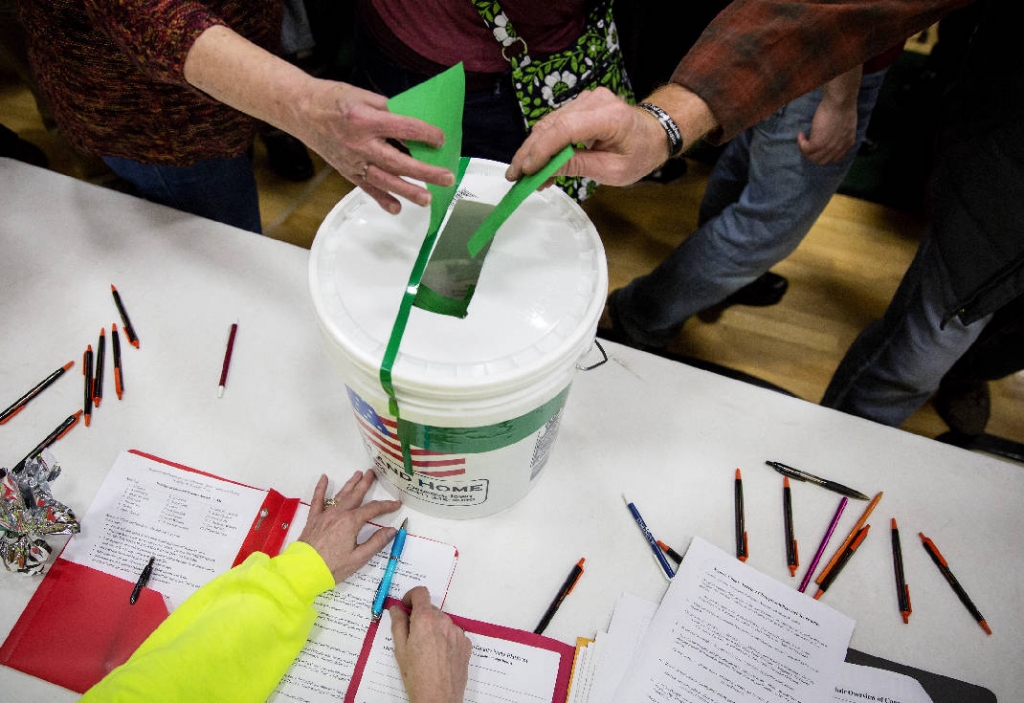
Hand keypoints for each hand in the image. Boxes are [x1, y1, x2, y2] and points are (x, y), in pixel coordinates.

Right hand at [293, 79, 455, 213]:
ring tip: (428, 198)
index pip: (403, 129)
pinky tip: (397, 208)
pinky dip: (382, 199)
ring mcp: (353, 161)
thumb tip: (412, 122)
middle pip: (399, 162)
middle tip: (447, 178)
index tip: (441, 139)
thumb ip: (388, 110)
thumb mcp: (362, 95)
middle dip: (425, 171)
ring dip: (409, 191)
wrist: (300, 110)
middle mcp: (359, 144)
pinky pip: (367, 188)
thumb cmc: (332, 99)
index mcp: (365, 120)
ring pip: (385, 180)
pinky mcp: (347, 171)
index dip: (425, 134)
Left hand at [297, 471, 401, 582]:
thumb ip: (376, 543)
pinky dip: (321, 488)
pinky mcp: (313, 519)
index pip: (373, 509)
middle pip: (355, 496)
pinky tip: (324, 478)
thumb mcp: (358, 558)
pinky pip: (318, 499)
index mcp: (351, 522)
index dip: (386, 506)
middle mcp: (338, 514)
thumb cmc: (332, 567)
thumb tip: (391, 530)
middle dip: (365, 484)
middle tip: (372, 473)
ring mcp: (325, 515)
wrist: (303, 571)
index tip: (396, 504)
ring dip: (350, 484)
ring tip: (357, 473)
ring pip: (340, 495)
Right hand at [391, 586, 470, 702]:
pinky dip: (446, 638)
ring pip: (442, 621)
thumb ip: (398, 624)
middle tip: (412, 636)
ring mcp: (457, 632)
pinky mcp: (466, 643)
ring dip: (434, 628)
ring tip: (427, 650)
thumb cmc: (416, 677)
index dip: (411, 597)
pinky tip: (439, 655)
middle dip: (420, 617)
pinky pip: (453, 633)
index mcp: (425, 620)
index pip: (420, 592)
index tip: (406, 606)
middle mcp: (443, 622)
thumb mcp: (400, 650)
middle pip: (431, 609)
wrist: (438, 699)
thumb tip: (396, 609)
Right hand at [506, 88, 669, 186]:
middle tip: (514, 176)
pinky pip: (555, 124)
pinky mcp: (580, 105)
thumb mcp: (613, 171)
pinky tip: (538, 165)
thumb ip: (579, 167)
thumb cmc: (639, 153)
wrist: (654, 133)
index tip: (526, 170)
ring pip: (549, 124)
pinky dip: (544, 144)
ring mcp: (586, 100)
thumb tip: (546, 170)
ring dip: (534, 150)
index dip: (542, 149)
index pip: (566, 128)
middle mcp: (595, 101)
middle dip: (530, 152)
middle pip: (552, 124)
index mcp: (610, 117)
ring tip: (525, 176)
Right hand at [796, 101, 857, 164]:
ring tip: (803, 139)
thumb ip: (841, 131)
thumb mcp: (847, 122)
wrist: (840, 102)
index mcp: (848, 143)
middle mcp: (839, 148)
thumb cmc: (843, 105)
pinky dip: (801, 143)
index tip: (819, 146)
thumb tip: (831, 133)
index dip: (824, 154)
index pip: (835, 158)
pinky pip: (805, 149)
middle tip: (808, 144)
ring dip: (805, 150)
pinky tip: (801, 134)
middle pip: (822, 161)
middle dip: (813, 154)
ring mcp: (828, 147)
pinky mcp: (818, 143)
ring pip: (812, 157)